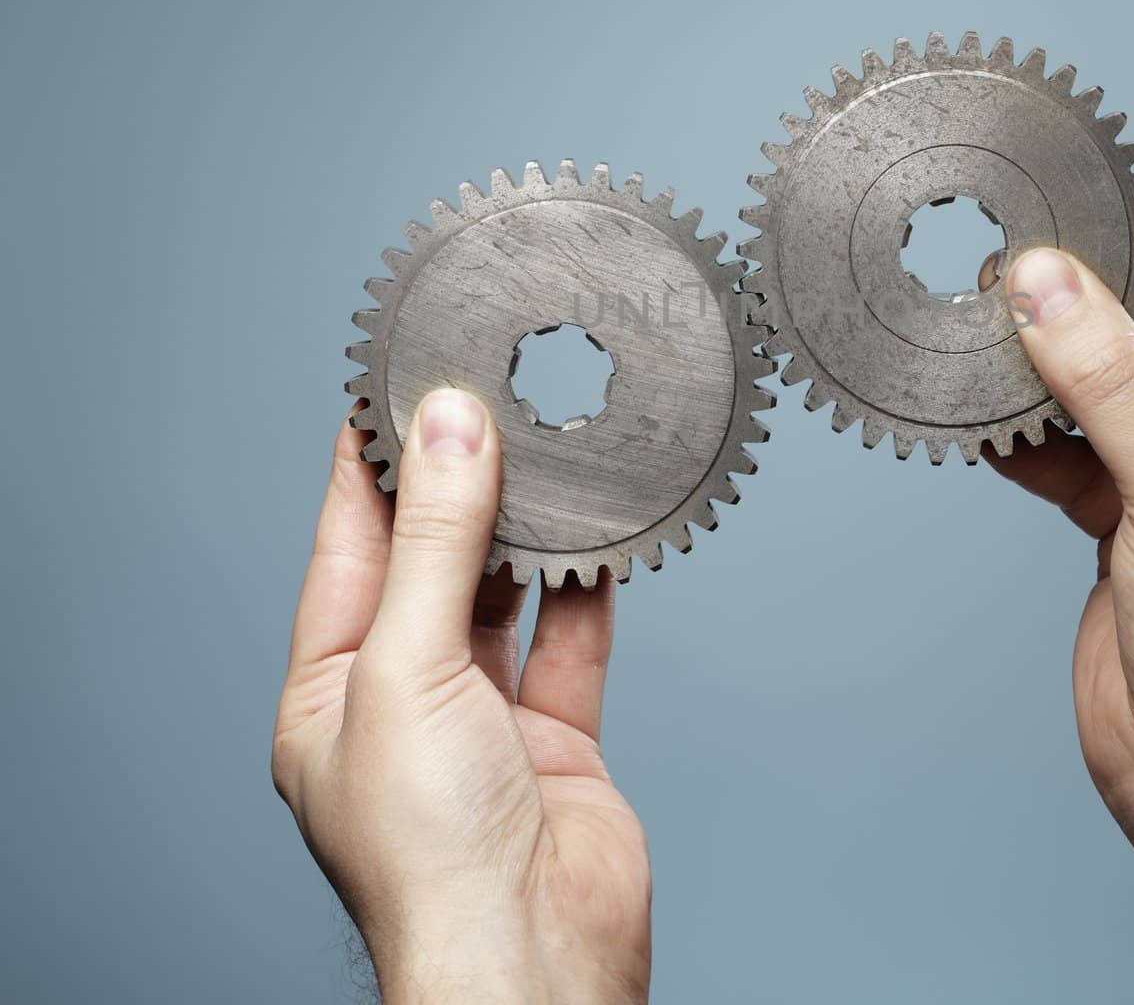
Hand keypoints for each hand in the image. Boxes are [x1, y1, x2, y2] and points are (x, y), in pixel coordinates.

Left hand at [272, 390, 650, 1003]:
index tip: (396, 385)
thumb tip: (451, 432)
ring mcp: (482, 716)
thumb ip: (439, 545)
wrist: (530, 956)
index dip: (371, 463)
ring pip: (506, 594)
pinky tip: (601, 534)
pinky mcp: (555, 733)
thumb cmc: (429, 854)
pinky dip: (588, 587)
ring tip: (548, 450)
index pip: (349, 547)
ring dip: (528, 529)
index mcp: (332, 691)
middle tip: (487, 398)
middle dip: (458, 483)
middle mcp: (404, 699)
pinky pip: (572, 638)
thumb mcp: (409, 669)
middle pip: (432, 562)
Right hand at [993, 230, 1133, 1002]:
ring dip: (1051, 372)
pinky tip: (984, 417)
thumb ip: (1112, 383)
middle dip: (1088, 315)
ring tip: (984, 335)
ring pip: (1113, 397)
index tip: (1085, 221)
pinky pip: (1079, 455)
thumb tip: (1047, 287)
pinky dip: (1032, 437)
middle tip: (1013, 276)